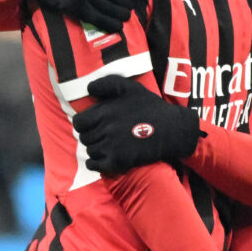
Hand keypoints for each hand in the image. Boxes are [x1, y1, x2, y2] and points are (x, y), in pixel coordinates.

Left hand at [72, 76, 200, 172]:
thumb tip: (88, 88)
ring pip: (90, 151)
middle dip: (90, 135)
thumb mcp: (130, 87)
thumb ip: (107, 84)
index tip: (91, 124)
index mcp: (105, 112)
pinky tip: (101, 159)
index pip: (79, 122)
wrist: (172, 130)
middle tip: (100, 134)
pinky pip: (96, 165)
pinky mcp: (118, 161)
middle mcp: (105, 130)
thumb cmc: (151, 106)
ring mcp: (111, 147)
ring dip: (95, 148)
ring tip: (104, 145)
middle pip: (84, 137)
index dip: (83, 123)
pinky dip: (94, 163)